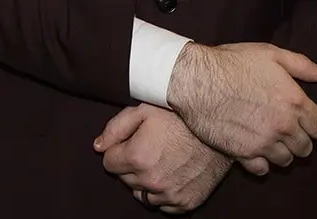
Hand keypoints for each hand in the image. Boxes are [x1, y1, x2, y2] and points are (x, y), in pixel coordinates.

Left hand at [96, 104, 231, 213]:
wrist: (218, 129)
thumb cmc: (180, 117)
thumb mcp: (143, 111)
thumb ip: (115, 128)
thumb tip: (98, 146)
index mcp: (137, 157)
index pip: (109, 163)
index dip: (117, 151)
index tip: (128, 144)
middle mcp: (151, 180)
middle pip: (125, 180)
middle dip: (130, 166)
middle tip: (147, 150)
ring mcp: (169, 194)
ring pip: (142, 195)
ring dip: (145, 183)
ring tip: (158, 163)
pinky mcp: (186, 202)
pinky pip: (164, 206)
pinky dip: (163, 195)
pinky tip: (170, 176)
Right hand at [165, 41, 316, 171]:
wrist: (195, 79)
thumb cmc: (231, 62)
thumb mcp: (269, 54)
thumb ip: (301, 65)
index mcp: (295, 102)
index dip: (312, 125)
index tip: (301, 120)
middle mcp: (284, 126)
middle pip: (305, 148)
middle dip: (298, 140)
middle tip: (284, 130)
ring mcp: (264, 142)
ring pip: (286, 161)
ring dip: (280, 152)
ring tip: (269, 140)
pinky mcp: (243, 153)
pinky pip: (262, 170)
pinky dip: (260, 163)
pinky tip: (253, 149)